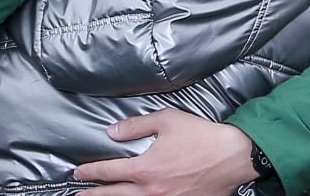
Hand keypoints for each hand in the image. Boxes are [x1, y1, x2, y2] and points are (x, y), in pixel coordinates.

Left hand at [73, 109, 256, 194]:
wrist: (232, 157)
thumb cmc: (201, 137)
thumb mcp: (166, 120)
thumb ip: (136, 126)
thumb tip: (113, 132)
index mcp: (145, 168)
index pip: (109, 172)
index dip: (90, 172)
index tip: (78, 172)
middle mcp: (151, 191)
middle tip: (77, 195)